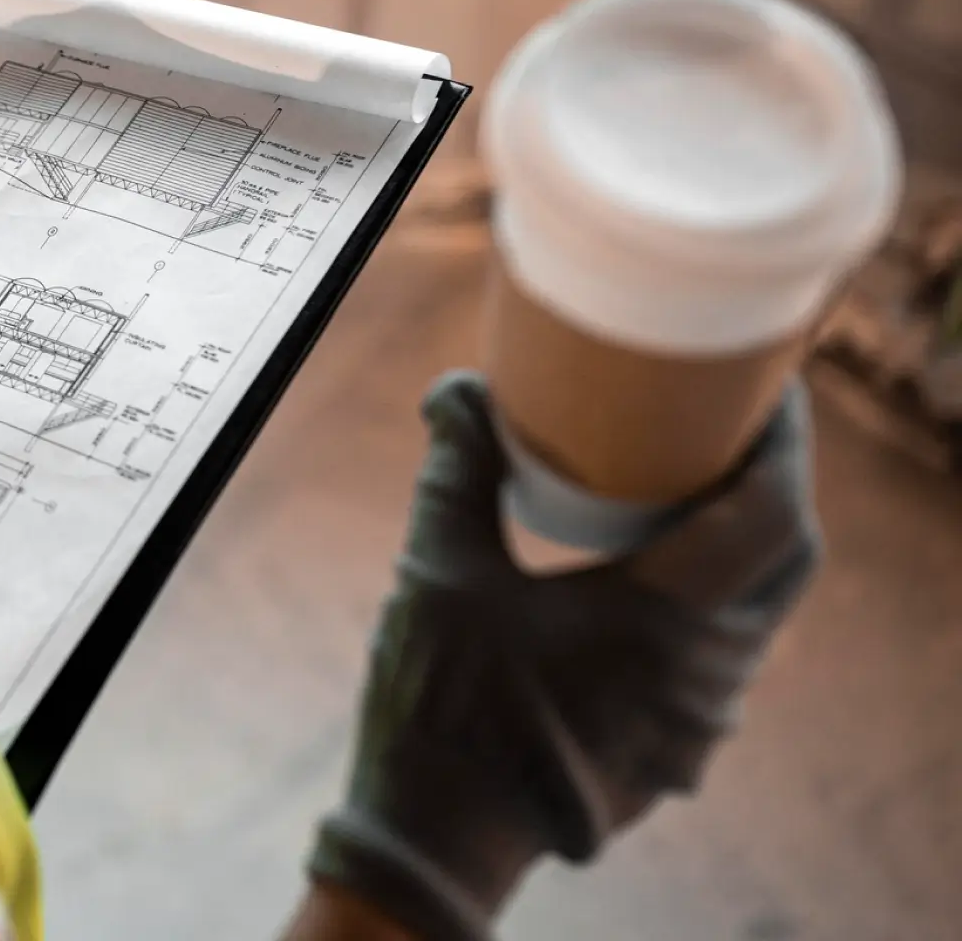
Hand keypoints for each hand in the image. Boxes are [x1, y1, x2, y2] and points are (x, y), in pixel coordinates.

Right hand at [307, 372, 821, 940]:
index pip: (773, 511)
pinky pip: (727, 659)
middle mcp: (706, 675)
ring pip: (763, 615)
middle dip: (776, 483)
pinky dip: (715, 602)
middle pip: (790, 558)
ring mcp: (699, 724)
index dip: (783, 439)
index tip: (766, 386)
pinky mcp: (678, 753)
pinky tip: (655, 579)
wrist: (436, 839)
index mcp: (664, 622)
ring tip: (693, 490)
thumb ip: (458, 471)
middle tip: (733, 427)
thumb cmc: (440, 705)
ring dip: (748, 546)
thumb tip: (457, 390)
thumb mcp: (438, 571)